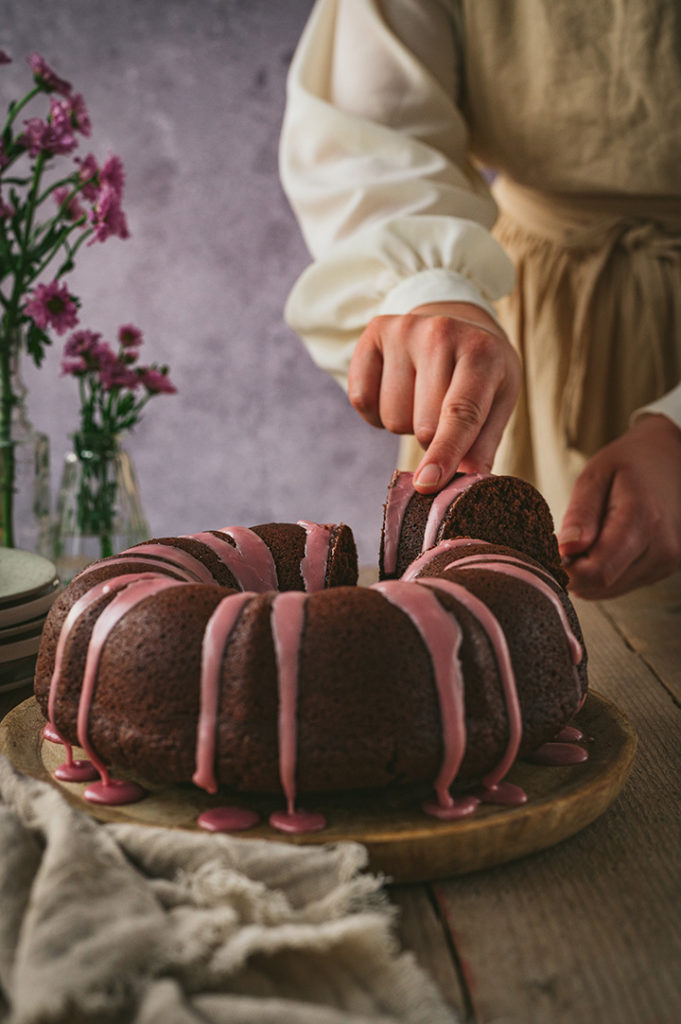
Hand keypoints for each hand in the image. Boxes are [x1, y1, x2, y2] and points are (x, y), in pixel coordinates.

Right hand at [347, 301, 520, 492]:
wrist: (457, 322)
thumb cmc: (481, 372)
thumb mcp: (498, 401)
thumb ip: (482, 446)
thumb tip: (463, 487)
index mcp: (482, 353)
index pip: (460, 412)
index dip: (444, 452)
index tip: (427, 484)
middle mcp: (441, 333)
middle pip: (423, 425)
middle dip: (432, 438)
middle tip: (444, 414)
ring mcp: (403, 330)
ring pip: (392, 418)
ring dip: (406, 423)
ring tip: (421, 397)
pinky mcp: (374, 332)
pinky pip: (361, 400)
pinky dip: (376, 411)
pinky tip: (397, 391)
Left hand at [558, 415, 680, 598]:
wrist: (670, 461)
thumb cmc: (627, 465)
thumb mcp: (595, 476)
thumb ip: (581, 514)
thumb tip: (566, 550)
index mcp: (643, 520)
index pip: (598, 572)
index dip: (566, 571)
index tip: (549, 552)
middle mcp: (662, 548)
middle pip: (602, 585)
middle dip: (574, 571)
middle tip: (564, 542)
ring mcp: (667, 562)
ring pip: (609, 590)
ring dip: (588, 573)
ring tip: (586, 539)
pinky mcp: (665, 569)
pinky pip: (621, 585)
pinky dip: (604, 572)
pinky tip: (603, 545)